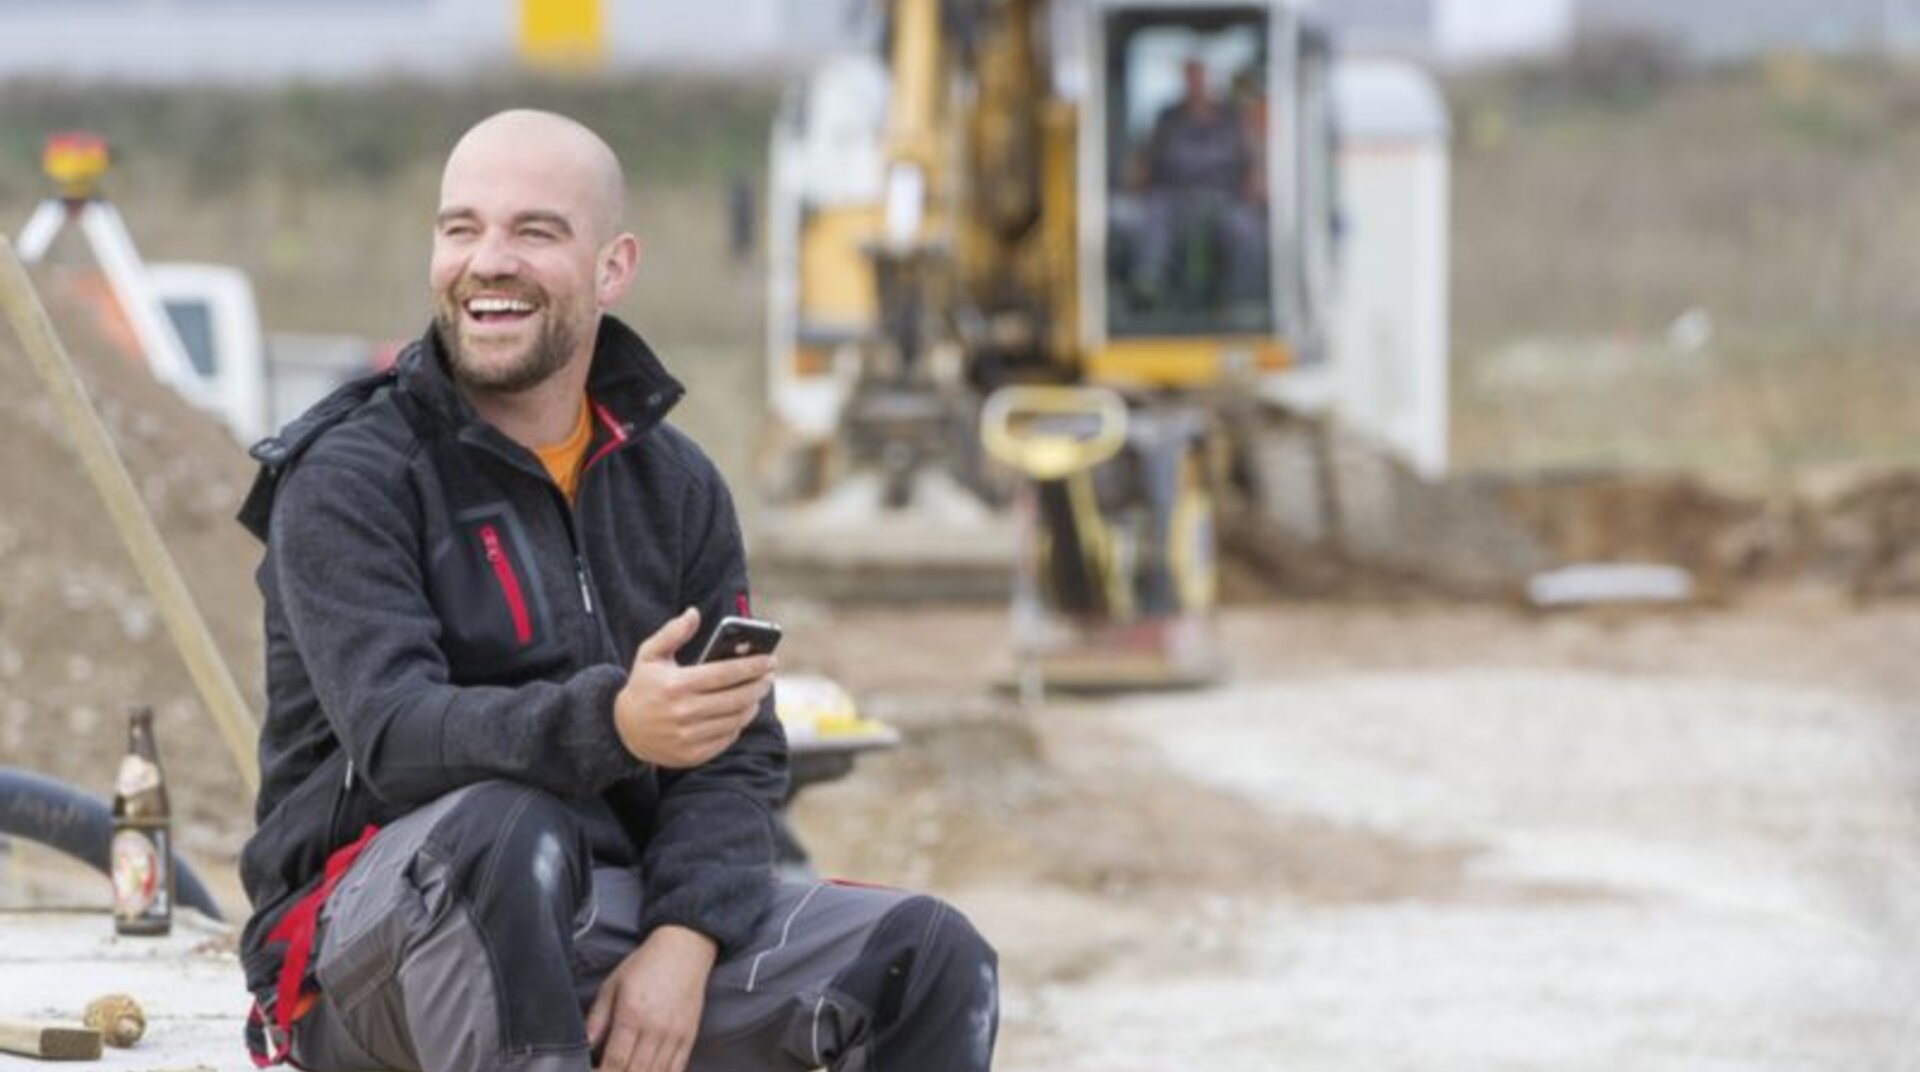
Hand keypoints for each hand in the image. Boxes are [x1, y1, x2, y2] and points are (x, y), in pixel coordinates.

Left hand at [586, 925, 716, 1071]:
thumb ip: (597, 1018)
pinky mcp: (689, 1037)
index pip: (615, 1061)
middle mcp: (655, 1029)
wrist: (684, 950)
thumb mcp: (612, 985)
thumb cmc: (645, 965)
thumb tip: (584, 1046)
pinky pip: (676, 1070)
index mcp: (632, 1015)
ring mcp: (675, 1035)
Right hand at [613, 608, 775, 767]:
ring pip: (735, 719)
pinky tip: (741, 711)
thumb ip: (672, 632)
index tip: (770, 660)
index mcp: (677, 685)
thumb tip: (694, 613)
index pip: (726, 673)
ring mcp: (689, 736)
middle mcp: (684, 712)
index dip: (753, 666)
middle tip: (769, 676)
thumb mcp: (650, 655)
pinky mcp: (693, 755)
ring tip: (757, 692)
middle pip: (737, 698)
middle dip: (759, 685)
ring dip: (752, 704)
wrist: (624, 730)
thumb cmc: (643, 686)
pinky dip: (738, 724)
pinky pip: (727, 738)